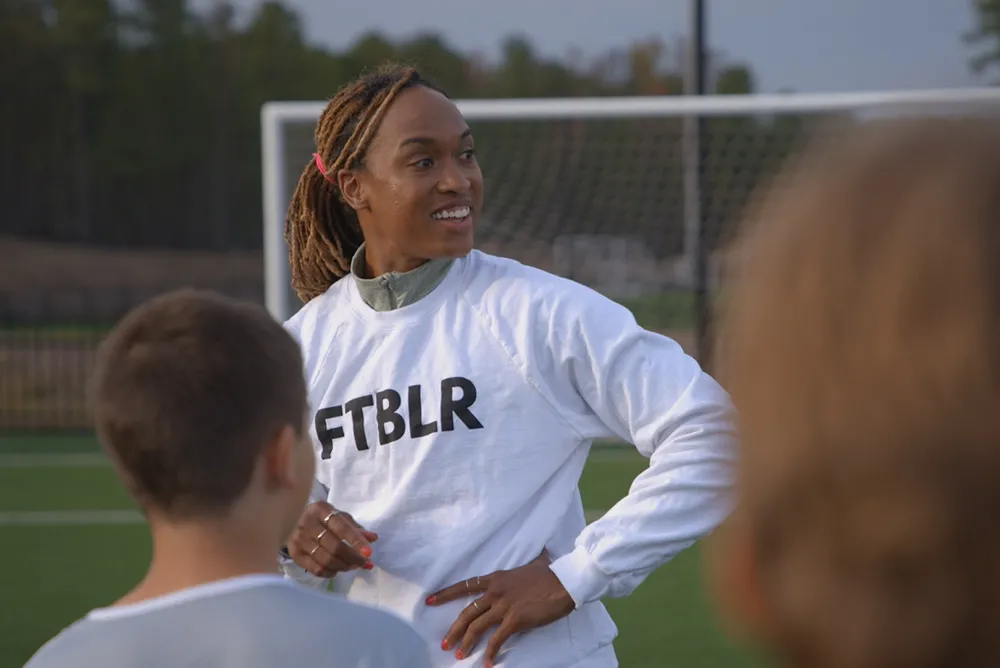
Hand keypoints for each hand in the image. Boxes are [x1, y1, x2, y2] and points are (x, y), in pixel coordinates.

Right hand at [288, 501, 377, 577]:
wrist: (291, 520)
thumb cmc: (322, 518)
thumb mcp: (339, 516)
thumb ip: (355, 527)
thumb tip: (373, 538)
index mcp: (320, 509)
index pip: (342, 527)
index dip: (356, 541)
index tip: (369, 553)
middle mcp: (307, 523)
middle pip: (334, 547)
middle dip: (352, 558)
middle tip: (364, 563)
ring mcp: (298, 539)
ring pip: (325, 560)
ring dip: (343, 566)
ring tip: (353, 566)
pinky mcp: (294, 553)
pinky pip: (315, 569)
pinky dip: (330, 573)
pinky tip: (337, 570)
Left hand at [425, 550, 574, 666]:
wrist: (565, 581)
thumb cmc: (552, 573)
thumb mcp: (537, 563)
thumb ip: (534, 560)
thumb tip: (543, 552)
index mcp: (496, 578)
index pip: (466, 586)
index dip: (446, 594)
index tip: (430, 600)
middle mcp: (495, 591)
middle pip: (467, 612)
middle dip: (453, 629)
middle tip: (444, 643)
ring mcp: (503, 605)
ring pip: (476, 626)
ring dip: (466, 643)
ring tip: (459, 655)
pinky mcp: (514, 619)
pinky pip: (497, 639)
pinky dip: (490, 652)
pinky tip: (487, 663)